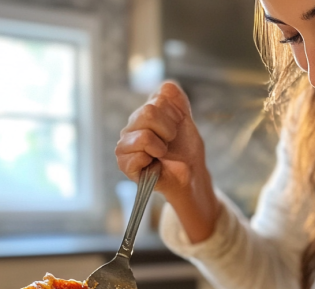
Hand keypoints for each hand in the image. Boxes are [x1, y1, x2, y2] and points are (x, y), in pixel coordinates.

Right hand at [116, 82, 219, 241]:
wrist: (190, 177)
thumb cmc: (186, 151)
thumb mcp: (186, 121)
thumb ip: (177, 100)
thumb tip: (167, 86)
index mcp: (145, 112)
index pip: (159, 97)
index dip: (175, 115)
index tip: (177, 128)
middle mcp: (132, 125)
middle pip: (149, 112)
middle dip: (169, 131)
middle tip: (169, 143)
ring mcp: (126, 143)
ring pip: (144, 134)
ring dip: (161, 147)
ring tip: (161, 154)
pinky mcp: (124, 163)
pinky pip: (138, 154)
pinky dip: (151, 160)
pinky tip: (153, 164)